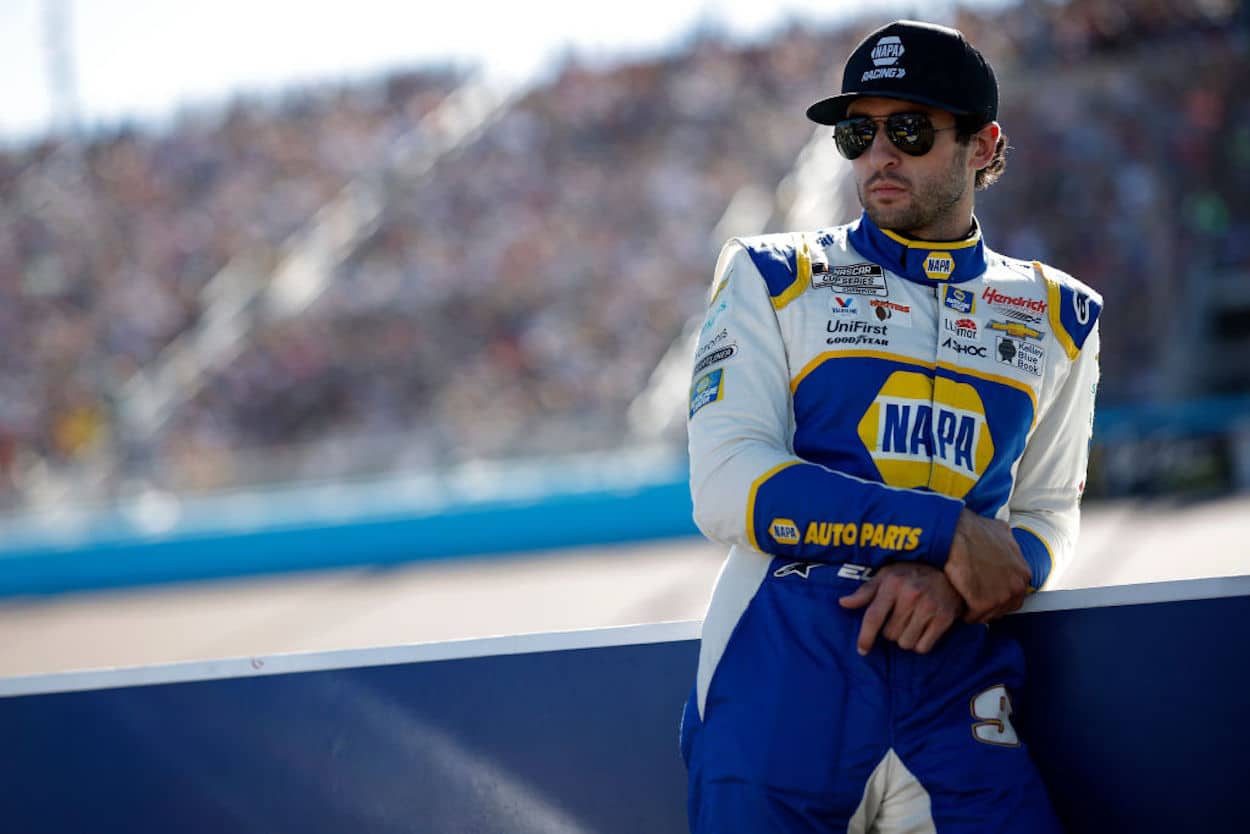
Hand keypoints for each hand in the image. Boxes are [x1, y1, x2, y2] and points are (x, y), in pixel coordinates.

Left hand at [838, 562, 965, 655]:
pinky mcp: (944, 618)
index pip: (873, 617)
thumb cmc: (912, 573)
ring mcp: (929, 607)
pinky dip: (921, 644)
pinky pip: (923, 647)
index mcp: (892, 584)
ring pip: (906, 643)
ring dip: (906, 639)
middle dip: (891, 631)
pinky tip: (924, 630)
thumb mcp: (886, 575)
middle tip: (901, 618)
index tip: (862, 650)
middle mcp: (910, 595)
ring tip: (913, 623)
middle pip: (889, 634)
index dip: (865, 637)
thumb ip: (865, 592)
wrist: (950, 570)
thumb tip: (843, 603)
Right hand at [944, 509, 1030, 623]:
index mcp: (1023, 572)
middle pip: (1004, 607)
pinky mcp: (983, 604)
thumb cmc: (973, 529)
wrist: (955, 534)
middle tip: (974, 599)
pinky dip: (965, 614)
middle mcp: (1017, 586)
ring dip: (977, 611)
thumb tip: (1005, 540)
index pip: (1015, 594)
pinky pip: (973, 617)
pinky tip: (958, 606)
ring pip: (989, 614)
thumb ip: (1008, 542)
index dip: (998, 593)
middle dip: (990, 604)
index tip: (986, 591)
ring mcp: (1001, 597)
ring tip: (964, 603)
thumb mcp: (1000, 530)